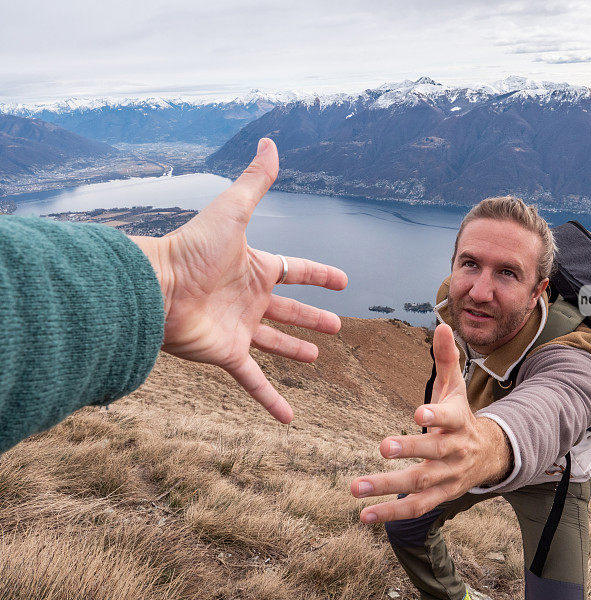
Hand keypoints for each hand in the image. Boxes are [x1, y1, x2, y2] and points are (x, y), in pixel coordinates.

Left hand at [131, 138, 346, 423]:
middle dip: (312, 318)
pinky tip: (289, 420)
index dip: (320, 275)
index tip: (343, 281)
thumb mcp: (232, 211)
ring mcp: (240, 330)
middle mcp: (249, 299)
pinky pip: (254, 382)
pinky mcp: (227, 356)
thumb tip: (271, 142)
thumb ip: (255, 181)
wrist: (156, 288)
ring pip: (275, 344)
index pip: (296, 270)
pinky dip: (271, 401)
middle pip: (289, 310)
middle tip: (337, 327)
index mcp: (255, 267)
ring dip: (295, 351)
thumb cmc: (192, 249)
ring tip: (316, 358)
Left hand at [350, 324, 510, 522]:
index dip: (435, 415)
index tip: (418, 412)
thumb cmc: (462, 415)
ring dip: (389, 488)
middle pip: (434, 452)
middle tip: (382, 447)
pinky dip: (392, 513)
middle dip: (410, 450)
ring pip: (421, 484)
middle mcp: (456, 450)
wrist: (491, 455)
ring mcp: (449, 476)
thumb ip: (446, 358)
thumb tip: (441, 324)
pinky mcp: (441, 496)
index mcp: (459, 420)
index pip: (449, 417)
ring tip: (355, 487)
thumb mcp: (456, 387)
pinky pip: (417, 508)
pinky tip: (364, 515)